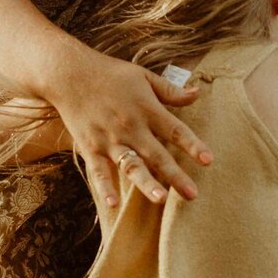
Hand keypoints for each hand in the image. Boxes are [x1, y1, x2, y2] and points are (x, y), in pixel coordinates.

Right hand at [51, 46, 211, 207]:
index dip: (192, 145)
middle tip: (192, 194)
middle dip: (176, 175)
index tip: (208, 160)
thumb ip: (170, 90)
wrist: (69, 73)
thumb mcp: (143, 76)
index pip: (175, 130)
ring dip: (146, 183)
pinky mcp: (90, 147)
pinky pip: (99, 171)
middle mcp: (130, 127)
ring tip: (161, 199)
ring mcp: (109, 139)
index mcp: (146, 108)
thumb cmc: (110, 73)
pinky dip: (105, 188)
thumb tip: (197, 94)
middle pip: (157, 155)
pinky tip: (113, 204)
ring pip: (131, 166)